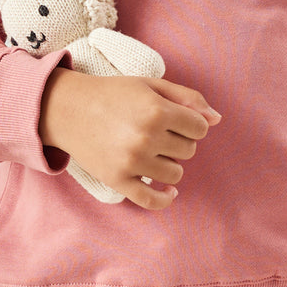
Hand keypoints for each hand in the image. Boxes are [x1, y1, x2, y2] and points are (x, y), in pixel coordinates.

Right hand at [40, 68, 220, 209]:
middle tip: (160, 131)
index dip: (192, 123)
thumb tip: (217, 118)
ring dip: (171, 163)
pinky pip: (152, 201)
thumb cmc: (113, 94)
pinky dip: (166, 198)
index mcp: (156, 111)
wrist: (69, 109)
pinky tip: (169, 191)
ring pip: (176, 173)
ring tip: (155, 150)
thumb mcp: (151, 85)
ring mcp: (132, 162)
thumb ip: (187, 98)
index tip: (179, 120)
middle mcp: (146, 138)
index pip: (199, 128)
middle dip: (180, 141)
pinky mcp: (118, 181)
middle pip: (188, 150)